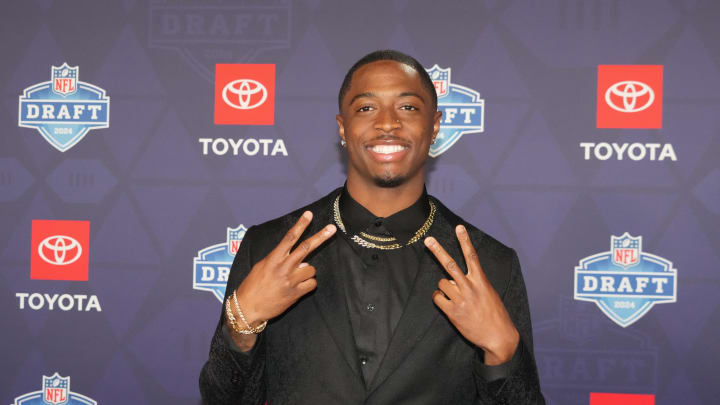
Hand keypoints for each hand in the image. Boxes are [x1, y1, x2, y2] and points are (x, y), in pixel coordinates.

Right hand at [233, 211, 335, 325]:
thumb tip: (301, 260)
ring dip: (307, 272)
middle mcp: (283, 268)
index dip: (301, 225)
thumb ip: (281, 260)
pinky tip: (299, 287)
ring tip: (296, 278)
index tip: (309, 215)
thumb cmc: (253, 285)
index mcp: (273, 258)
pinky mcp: (295, 294)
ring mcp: (290, 281)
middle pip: (305, 248)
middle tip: (332, 228)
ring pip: (311, 269)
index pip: (289, 238)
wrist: (248, 308)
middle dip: (320, 236)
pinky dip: (308, 284)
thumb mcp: (262, 266)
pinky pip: (312, 284)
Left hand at [424, 225, 518, 365]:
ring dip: (445, 287)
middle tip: (428, 239)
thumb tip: (453, 279)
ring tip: (454, 295)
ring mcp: (460, 300)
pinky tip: (447, 303)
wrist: (497, 337)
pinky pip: (438, 298)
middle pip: (450, 265)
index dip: (465, 241)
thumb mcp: (489, 293)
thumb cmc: (494, 314)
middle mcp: (470, 288)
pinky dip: (439, 298)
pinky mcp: (452, 312)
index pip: (472, 256)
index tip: (459, 227)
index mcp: (481, 281)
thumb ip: (472, 283)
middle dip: (438, 251)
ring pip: (442, 282)